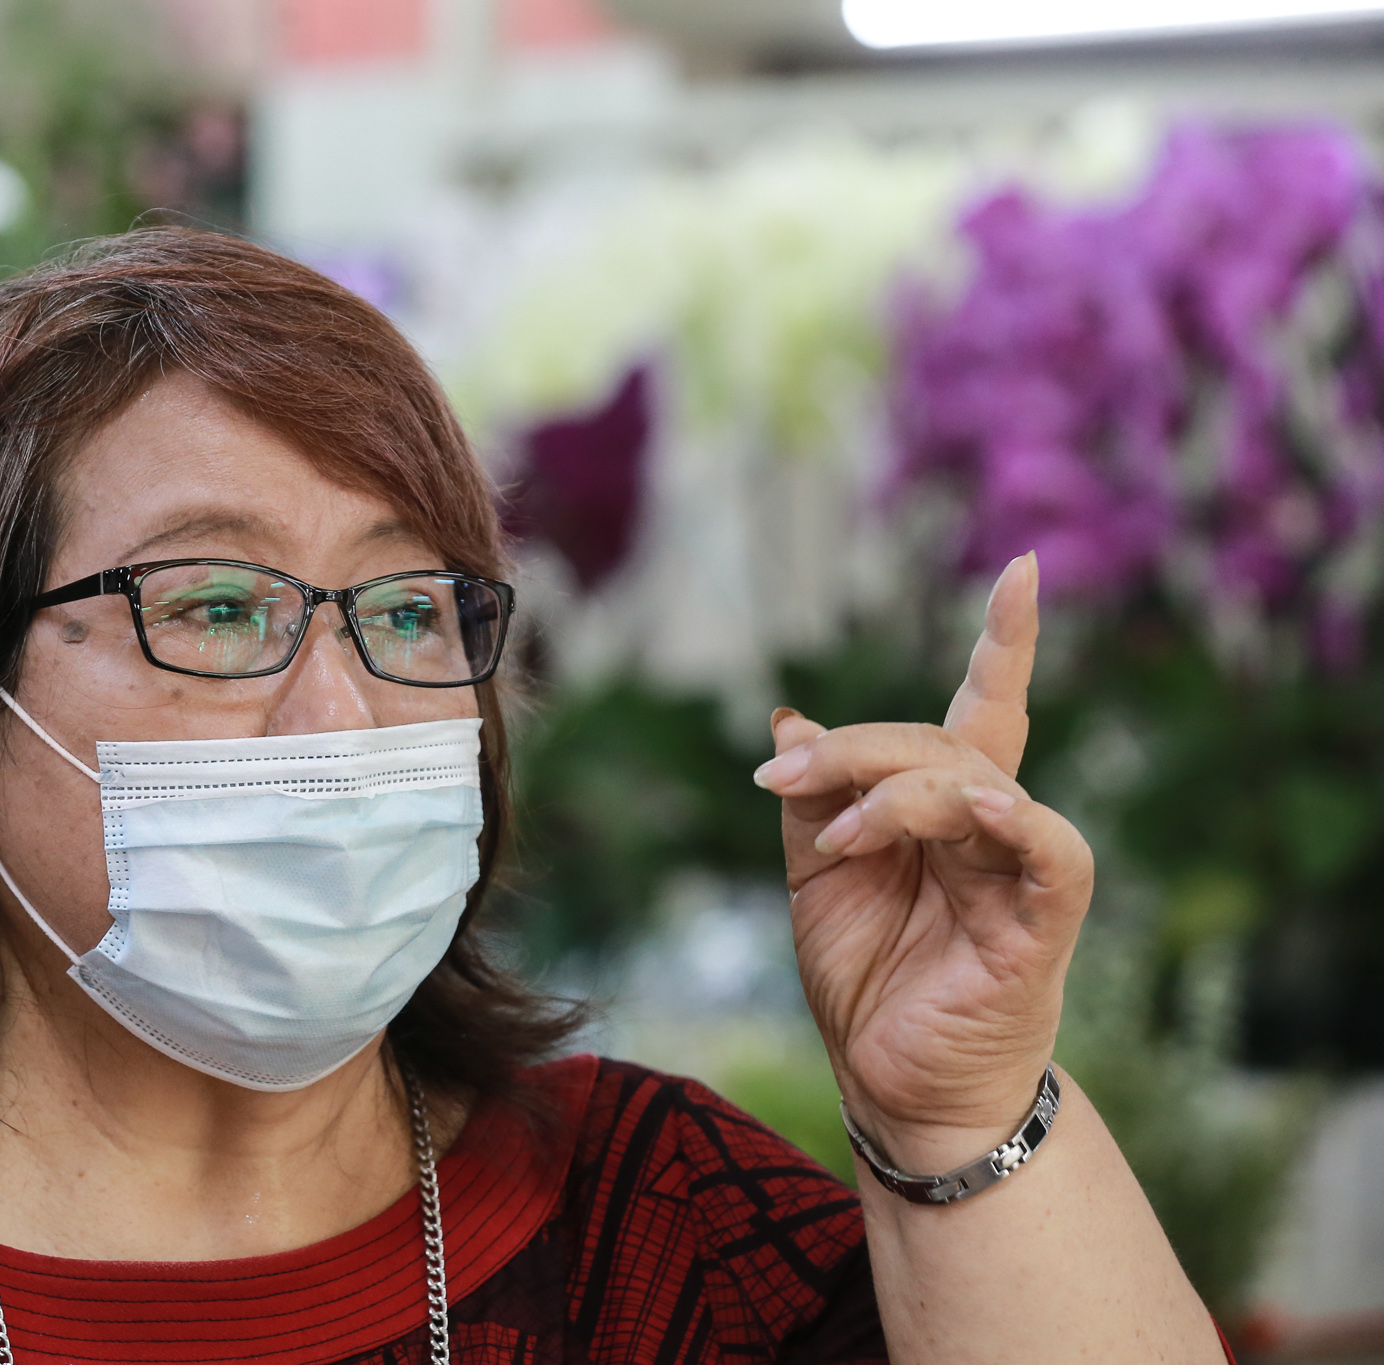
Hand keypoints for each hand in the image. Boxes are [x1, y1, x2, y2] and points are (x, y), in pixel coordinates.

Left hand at [754, 553, 1093, 1171]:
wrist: (893, 1089)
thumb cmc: (870, 983)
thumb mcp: (816, 879)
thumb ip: (812, 799)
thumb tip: (789, 714)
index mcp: (946, 810)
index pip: (983, 707)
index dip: (1005, 642)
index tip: (1025, 568)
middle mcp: (992, 826)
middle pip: (940, 740)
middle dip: (855, 747)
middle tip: (781, 775)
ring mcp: (1022, 870)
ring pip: (974, 782)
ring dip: (893, 793)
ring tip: (837, 837)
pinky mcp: (1042, 923)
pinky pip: (1051, 853)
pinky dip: (1013, 821)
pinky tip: (976, 806)